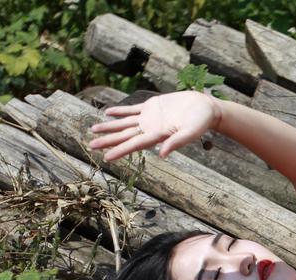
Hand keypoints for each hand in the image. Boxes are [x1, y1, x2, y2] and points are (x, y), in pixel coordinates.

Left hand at [87, 92, 223, 161]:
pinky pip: (132, 110)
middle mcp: (150, 129)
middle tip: (90, 146)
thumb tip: (163, 154)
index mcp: (158, 136)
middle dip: (108, 141)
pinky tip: (108, 112)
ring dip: (110, 127)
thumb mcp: (190, 132)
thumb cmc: (200, 122)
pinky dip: (120, 111)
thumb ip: (177, 142)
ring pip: (125, 124)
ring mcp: (149, 118)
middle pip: (125, 136)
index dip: (120, 151)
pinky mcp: (151, 107)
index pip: (135, 145)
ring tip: (94, 130)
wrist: (205, 108)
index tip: (106, 157)